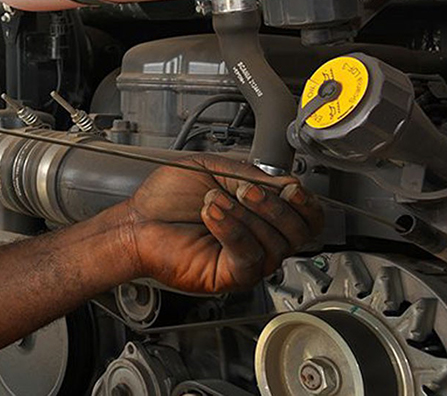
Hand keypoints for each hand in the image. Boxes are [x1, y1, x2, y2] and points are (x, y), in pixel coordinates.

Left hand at [119, 154, 322, 293]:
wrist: (138, 219)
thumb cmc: (168, 197)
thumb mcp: (216, 170)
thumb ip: (254, 174)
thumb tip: (287, 184)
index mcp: (262, 215)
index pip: (307, 218)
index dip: (306, 203)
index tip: (291, 187)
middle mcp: (260, 240)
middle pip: (298, 232)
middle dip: (274, 206)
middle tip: (245, 190)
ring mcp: (247, 260)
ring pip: (274, 243)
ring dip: (245, 214)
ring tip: (215, 200)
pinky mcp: (230, 275)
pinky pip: (249, 256)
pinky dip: (232, 229)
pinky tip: (212, 213)